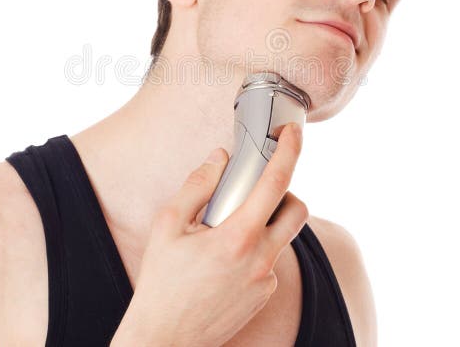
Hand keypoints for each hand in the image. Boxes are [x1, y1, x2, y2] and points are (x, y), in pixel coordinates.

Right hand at [111, 122, 307, 346]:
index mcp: (238, 237)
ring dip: (266, 223)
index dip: (290, 151)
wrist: (165, 339)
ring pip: (283, 237)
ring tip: (228, 232)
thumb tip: (219, 159)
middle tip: (256, 192)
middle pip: (298, 211)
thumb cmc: (162, 285)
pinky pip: (270, 262)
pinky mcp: (264, 296)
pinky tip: (223, 261)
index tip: (293, 133)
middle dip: (287, 192)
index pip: (276, 183)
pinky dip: (255, 251)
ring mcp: (266, 281)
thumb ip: (197, 185)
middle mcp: (261, 259)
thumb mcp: (168, 225)